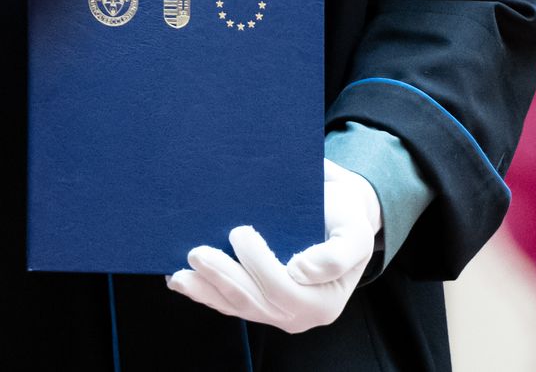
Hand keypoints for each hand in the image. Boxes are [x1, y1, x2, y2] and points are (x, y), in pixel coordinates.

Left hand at [167, 160, 380, 333]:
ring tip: (179, 275)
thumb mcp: (356, 232)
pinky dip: (206, 294)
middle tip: (196, 252)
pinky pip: (232, 304)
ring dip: (206, 292)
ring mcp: (279, 313)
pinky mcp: (262, 305)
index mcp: (324, 301)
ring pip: (238, 306)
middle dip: (222, 277)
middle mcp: (301, 315)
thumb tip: (299, 271)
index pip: (282, 288)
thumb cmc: (346, 220)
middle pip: (254, 301)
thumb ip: (336, 255)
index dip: (258, 264)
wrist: (340, 218)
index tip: (240, 232)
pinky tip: (183, 282)